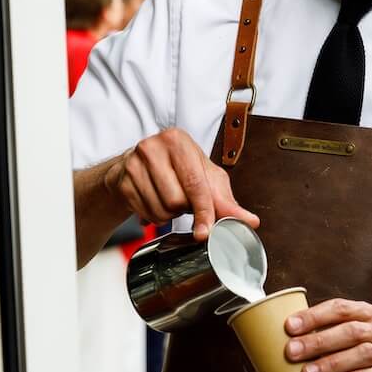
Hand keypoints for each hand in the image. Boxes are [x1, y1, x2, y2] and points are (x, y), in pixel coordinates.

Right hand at [103, 127, 258, 241]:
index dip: (204, 210)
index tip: (206, 232)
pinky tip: (154, 202)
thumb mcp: (206, 178)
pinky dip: (154, 216)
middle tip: (184, 200)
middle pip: (177, 200)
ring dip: (170, 215)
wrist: (135, 169)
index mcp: (178, 140)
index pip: (195, 182)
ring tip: (169, 199)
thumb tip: (250, 221)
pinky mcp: (121, 181)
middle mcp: (154, 146)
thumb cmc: (177, 170)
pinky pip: (144, 214)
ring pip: (161, 210)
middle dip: (185, 209)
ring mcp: (133, 163)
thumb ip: (227, 201)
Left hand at [284, 298, 371, 371]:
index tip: (289, 327)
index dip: (314, 316)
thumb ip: (321, 338)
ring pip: (362, 353)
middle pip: (350, 330)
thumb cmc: (362, 359)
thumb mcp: (346, 341)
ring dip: (331, 363)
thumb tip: (275, 347)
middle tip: (292, 352)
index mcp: (367, 313)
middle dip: (318, 341)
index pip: (340, 308)